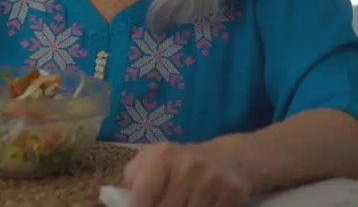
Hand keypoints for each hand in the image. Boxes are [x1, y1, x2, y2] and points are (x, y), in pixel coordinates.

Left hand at [123, 141, 250, 206]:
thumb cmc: (180, 161)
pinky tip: (192, 206)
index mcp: (163, 155)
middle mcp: (188, 166)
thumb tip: (127, 200)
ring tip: (177, 205)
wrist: (229, 159)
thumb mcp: (153, 158)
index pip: (144, 193)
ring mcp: (211, 181)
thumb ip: (134, 177)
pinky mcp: (230, 195)